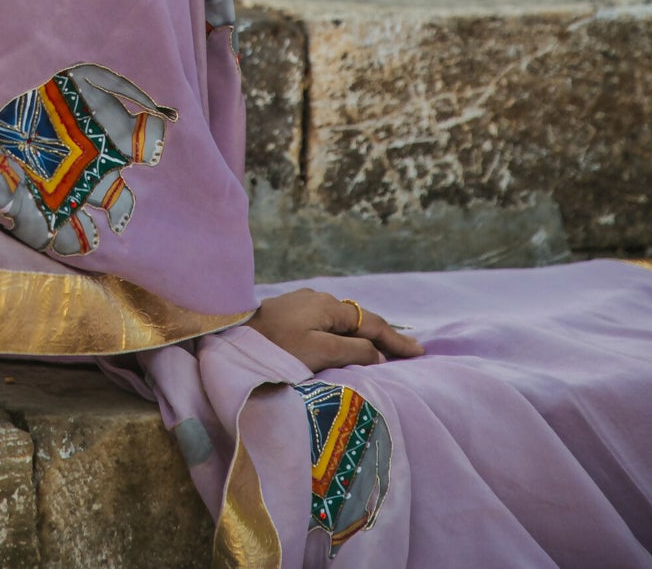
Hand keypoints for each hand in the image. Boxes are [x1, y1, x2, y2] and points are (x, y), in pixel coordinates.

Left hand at [247, 287, 424, 371]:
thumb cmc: (275, 348)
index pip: (372, 323)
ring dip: (364, 336)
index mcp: (328, 306)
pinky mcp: (289, 315)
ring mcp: (302, 305)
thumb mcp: (318, 352)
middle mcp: (318, 299)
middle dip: (384, 336)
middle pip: (359, 319)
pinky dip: (346, 335)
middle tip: (408, 353)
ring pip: (343, 321)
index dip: (397, 340)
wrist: (231, 339)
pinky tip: (348, 345)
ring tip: (384, 352)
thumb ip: (352, 350)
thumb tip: (379, 353)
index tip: (420, 353)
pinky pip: (328, 324)